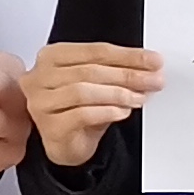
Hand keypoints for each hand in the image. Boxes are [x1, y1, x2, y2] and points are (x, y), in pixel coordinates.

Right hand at [23, 41, 162, 169]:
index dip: (128, 56)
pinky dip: (106, 112)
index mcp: (53, 57)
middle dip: (127, 75)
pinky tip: (122, 112)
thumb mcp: (100, 84)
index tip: (153, 61)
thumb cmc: (79, 109)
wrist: (66, 144)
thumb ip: (118, 72)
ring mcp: (41, 102)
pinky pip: (81, 115)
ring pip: (83, 91)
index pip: (95, 50)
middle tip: (152, 80)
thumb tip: (149, 67)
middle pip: (90, 70)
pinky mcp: (49, 126)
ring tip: (138, 98)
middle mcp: (41, 77)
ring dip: (118, 94)